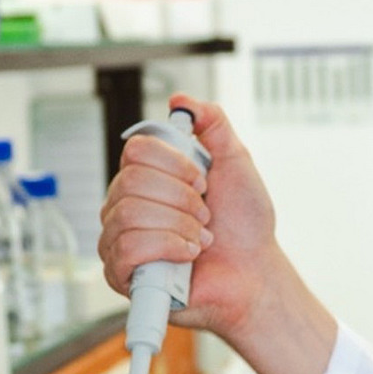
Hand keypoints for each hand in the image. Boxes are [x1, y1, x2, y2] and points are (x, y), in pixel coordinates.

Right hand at [99, 95, 278, 345]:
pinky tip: (187, 256)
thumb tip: (180, 100)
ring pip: (128, 215)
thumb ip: (213, 123)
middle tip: (206, 214)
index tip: (204, 179)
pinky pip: (127, 250)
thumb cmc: (244, 222)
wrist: (254, 271)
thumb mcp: (236, 160)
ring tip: (200, 238)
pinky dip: (167, 249)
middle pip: (130, 181)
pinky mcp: (120, 274)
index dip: (174, 163)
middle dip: (182, 198)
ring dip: (178, 226)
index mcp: (147, 175)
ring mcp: (118, 238)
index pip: (136, 150)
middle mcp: (125, 203)